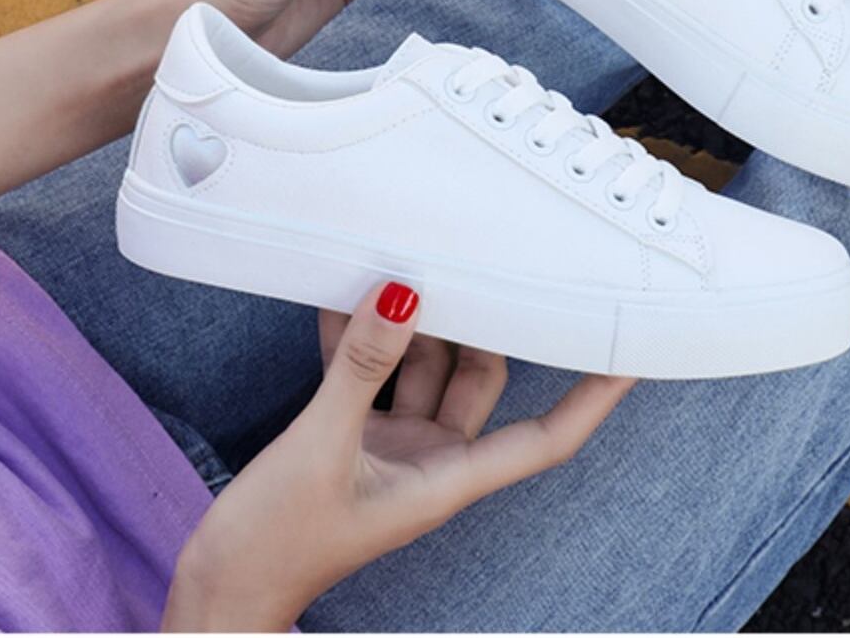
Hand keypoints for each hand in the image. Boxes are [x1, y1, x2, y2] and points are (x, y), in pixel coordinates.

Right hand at [162, 282, 634, 630]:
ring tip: (401, 260)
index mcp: (447, 479)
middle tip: (479, 258)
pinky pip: (369, 375)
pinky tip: (342, 294)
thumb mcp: (322, 448)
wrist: (217, 593)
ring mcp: (392, 446)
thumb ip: (362, 369)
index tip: (632, 348)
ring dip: (411, 325)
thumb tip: (403, 295)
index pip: (546, 436)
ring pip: (423, 368)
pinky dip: (360, 340)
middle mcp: (431, 459)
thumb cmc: (276, 544)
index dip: (593, 395)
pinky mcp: (351, 436)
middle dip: (480, 324)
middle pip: (481, 380)